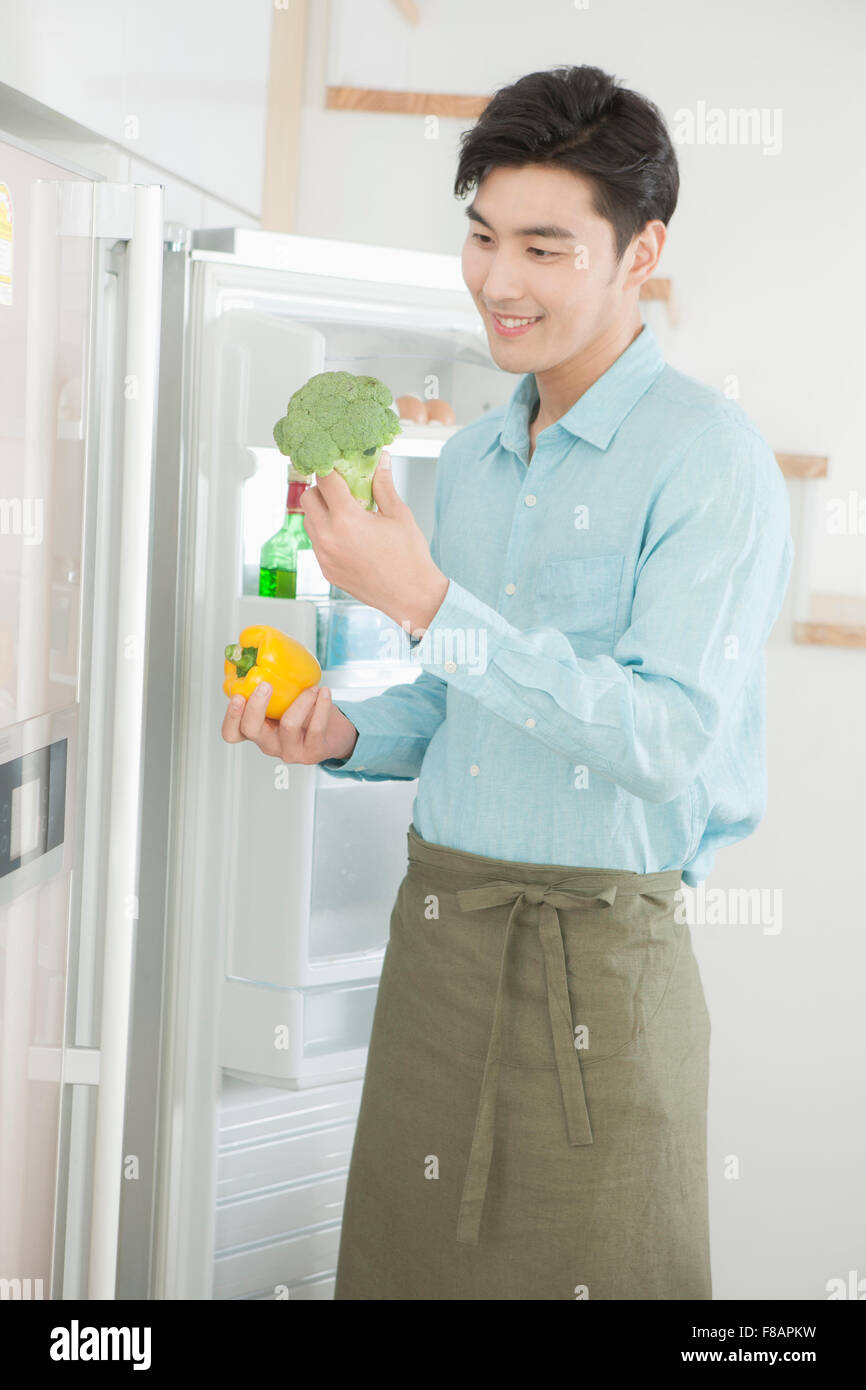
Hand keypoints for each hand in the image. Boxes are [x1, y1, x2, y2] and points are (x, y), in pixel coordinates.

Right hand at [221, 682, 358, 763]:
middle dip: (256, 705)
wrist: (334, 734)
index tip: (238, 695)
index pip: (232, 732)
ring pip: (288, 726)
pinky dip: (321, 706)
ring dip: (301, 701)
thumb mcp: (285, 701)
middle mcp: (269, 743)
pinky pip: (315, 728)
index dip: (231, 717)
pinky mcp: (312, 753)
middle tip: (266, 685)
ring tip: (311, 688)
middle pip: (251, 730)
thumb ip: (273, 685)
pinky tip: (324, 693)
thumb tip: (266, 650)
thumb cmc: (306, 713)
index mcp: (257, 730)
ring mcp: (289, 750)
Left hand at [300, 451, 448, 633]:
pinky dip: (325, 532)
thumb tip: (380, 459)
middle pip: (308, 498)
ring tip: (346, 512)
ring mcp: (325, 556)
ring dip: (321, 511)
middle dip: (322, 488)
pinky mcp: (326, 570)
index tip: (336, 462)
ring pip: (308, 521)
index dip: (330, 466)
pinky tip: (348, 534)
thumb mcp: (398, 514)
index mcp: (347, 520)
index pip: (325, 480)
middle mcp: (329, 538)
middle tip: (343, 489)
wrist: (412, 596)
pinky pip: (316, 542)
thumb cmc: (410, 556)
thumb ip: (383, 484)